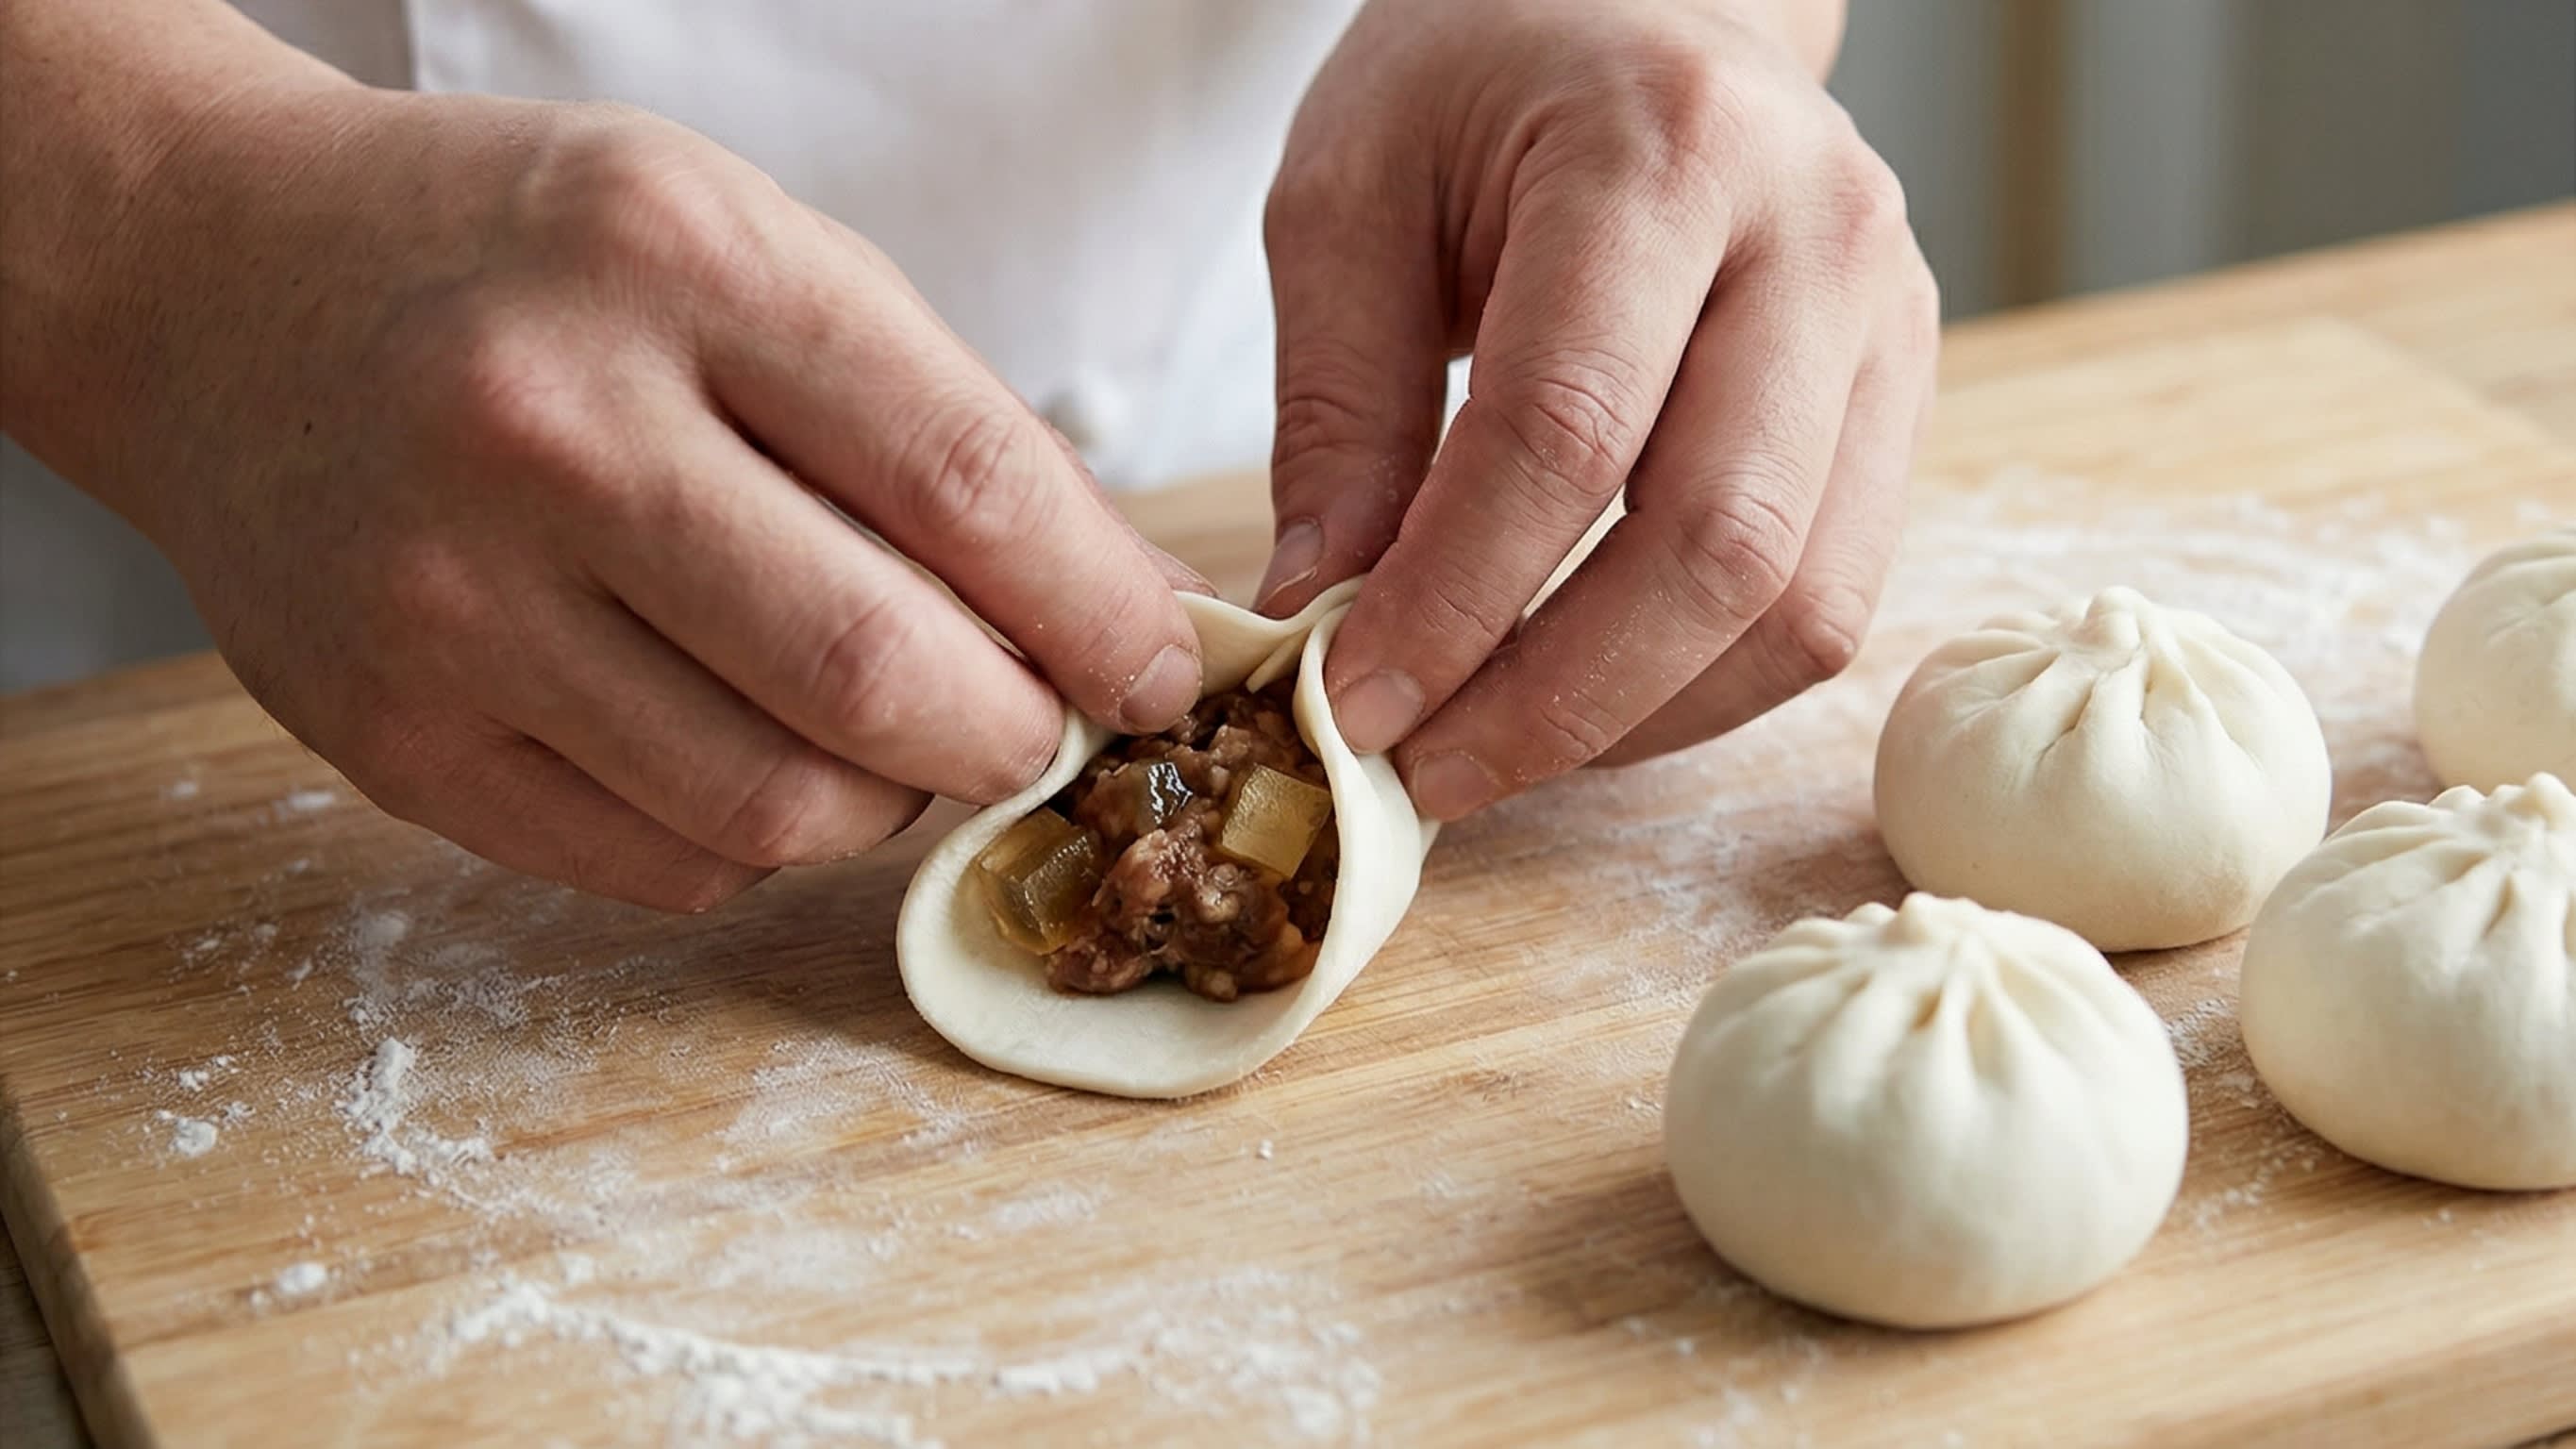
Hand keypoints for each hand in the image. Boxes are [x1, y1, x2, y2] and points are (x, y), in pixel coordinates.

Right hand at [16, 80, 1205, 908]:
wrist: (221, 287)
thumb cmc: (523, 261)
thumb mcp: (740, 245)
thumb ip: (925, 418)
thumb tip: (1108, 611)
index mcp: (676, 266)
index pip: (964, 481)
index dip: (1101, 610)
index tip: (1159, 669)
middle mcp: (549, 430)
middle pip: (877, 675)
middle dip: (1011, 736)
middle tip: (1036, 728)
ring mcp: (450, 598)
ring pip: (777, 806)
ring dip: (889, 801)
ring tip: (891, 734)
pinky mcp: (388, 735)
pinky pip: (658, 865)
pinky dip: (757, 836)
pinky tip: (752, 750)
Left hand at [1258, 0, 1934, 817]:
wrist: (1637, 3)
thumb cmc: (1476, 81)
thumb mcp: (1347, 195)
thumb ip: (1339, 406)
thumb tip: (1318, 614)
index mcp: (1664, 149)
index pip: (1567, 431)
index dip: (1455, 601)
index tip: (1352, 705)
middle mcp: (1817, 234)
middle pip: (1715, 543)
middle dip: (1553, 697)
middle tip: (1423, 773)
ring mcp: (1887, 322)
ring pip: (1799, 602)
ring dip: (1636, 719)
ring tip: (1491, 754)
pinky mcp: (1902, 398)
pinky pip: (1827, 600)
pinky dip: (1702, 689)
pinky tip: (1587, 705)